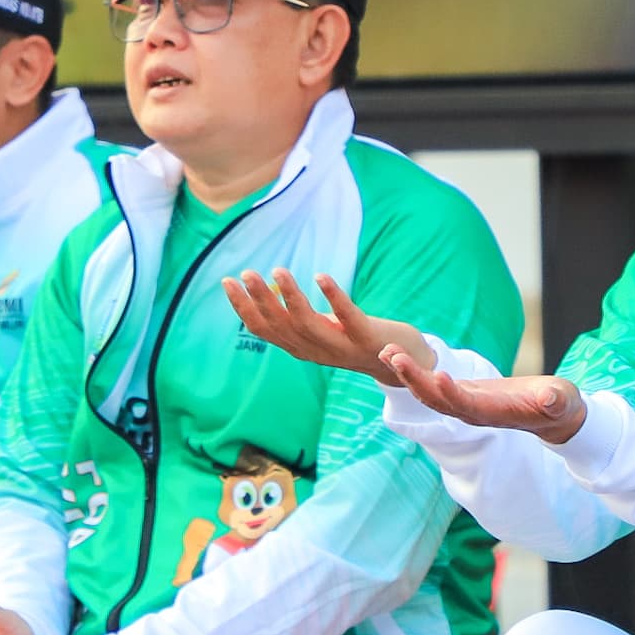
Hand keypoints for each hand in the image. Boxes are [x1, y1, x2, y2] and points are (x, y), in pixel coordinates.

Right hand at [223, 269, 426, 387]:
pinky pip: (347, 318)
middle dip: (260, 300)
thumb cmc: (360, 341)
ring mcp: (342, 347)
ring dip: (290, 297)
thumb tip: (274, 296)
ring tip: (277, 270)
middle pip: (281, 326)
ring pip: (307, 324)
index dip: (243, 308)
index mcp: (302, 348)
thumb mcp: (325, 332)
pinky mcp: (367, 338)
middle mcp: (317, 351)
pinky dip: (333, 298)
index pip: (264, 330)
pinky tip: (320, 276)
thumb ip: (302, 320)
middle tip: (245, 273)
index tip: (227, 281)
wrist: (406, 364)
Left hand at [385, 336, 585, 446]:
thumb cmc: (559, 405)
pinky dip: (412, 370)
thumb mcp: (562, 401)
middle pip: (436, 398)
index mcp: (493, 413)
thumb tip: (552, 399)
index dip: (452, 393)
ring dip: (406, 373)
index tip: (438, 375)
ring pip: (428, 392)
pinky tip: (394, 354)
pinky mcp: (461, 393)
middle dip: (414, 378)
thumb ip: (556, 401)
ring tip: (386, 351)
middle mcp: (471, 412)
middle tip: (394, 355)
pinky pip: (430, 384)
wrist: (551, 415)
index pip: (466, 405)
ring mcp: (463, 403)